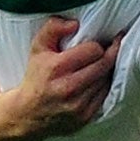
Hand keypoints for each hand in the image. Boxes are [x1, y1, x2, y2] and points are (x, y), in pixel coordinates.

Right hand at [11, 17, 120, 136]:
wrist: (28, 114)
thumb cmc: (36, 76)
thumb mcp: (38, 48)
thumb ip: (53, 28)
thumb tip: (74, 24)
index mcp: (57, 68)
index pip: (94, 50)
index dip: (96, 45)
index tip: (96, 44)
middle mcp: (69, 88)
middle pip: (104, 64)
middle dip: (109, 54)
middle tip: (111, 47)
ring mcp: (78, 105)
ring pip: (107, 79)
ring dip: (106, 70)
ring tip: (101, 64)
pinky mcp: (85, 117)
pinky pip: (105, 95)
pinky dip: (103, 85)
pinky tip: (96, 80)